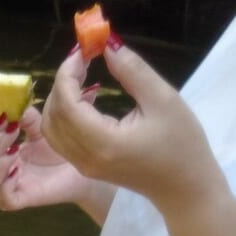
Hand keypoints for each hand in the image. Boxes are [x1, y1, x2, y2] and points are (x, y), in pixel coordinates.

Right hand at [0, 100, 97, 211]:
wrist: (85, 169)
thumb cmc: (63, 151)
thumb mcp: (44, 128)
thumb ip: (29, 118)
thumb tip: (17, 111)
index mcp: (11, 155)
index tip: (6, 118)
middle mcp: (9, 172)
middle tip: (13, 130)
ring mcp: (16, 187)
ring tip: (14, 152)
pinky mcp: (25, 200)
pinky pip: (5, 201)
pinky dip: (6, 187)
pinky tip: (17, 172)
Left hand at [40, 37, 222, 213]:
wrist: (184, 187)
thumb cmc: (181, 144)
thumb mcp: (163, 100)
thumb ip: (132, 72)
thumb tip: (108, 47)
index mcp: (103, 143)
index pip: (66, 105)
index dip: (67, 75)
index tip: (82, 52)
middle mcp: (85, 158)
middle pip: (52, 117)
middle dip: (61, 84)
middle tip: (82, 61)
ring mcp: (82, 166)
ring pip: (51, 130)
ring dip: (59, 100)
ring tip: (81, 77)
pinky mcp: (86, 167)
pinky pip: (61, 139)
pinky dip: (63, 116)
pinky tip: (84, 100)